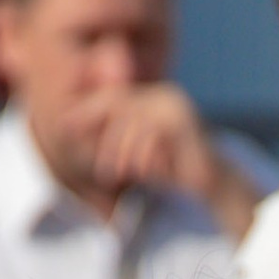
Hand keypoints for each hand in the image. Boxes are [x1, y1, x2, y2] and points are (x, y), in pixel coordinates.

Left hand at [80, 82, 259, 237]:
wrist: (214, 182)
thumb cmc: (174, 169)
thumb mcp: (139, 151)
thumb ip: (117, 140)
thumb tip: (81, 134)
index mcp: (154, 97)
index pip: (114, 97)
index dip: (87, 109)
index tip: (64, 123)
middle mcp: (164, 96)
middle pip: (119, 104)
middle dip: (95, 125)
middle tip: (78, 148)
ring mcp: (176, 108)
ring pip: (133, 122)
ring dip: (118, 151)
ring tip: (112, 173)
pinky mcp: (185, 124)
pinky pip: (152, 136)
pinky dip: (141, 156)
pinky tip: (137, 173)